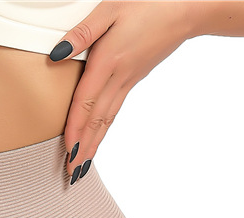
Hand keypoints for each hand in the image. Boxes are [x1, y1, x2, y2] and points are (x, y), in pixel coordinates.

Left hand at [49, 1, 194, 181]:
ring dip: (93, 145)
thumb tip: (56, 55)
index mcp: (108, 61)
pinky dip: (103, 129)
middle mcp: (118, 77)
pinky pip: (114, 111)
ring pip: (106, 120)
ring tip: (82, 167)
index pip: (85, 103)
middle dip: (83, 148)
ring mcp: (127, 81)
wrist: (187, 8)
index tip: (68, 152)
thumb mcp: (110, 8)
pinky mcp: (133, 80)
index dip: (75, 129)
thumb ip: (82, 33)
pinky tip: (96, 140)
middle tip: (72, 174)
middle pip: (96, 120)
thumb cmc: (148, 2)